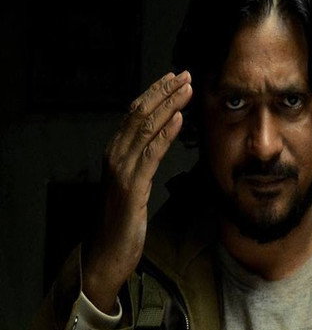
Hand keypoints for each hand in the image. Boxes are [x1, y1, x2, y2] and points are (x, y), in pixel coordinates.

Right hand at [82, 71, 191, 311]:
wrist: (106, 254)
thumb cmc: (121, 224)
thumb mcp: (132, 188)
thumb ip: (141, 165)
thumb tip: (159, 146)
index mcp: (115, 154)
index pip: (135, 115)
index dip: (155, 94)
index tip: (174, 80)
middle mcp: (115, 156)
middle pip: (139, 114)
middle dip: (163, 92)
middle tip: (185, 75)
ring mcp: (121, 171)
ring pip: (145, 128)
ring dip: (168, 105)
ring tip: (187, 90)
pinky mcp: (131, 187)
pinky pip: (150, 154)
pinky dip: (165, 134)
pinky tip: (179, 119)